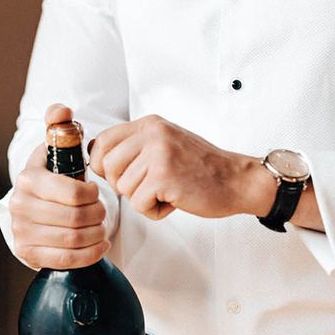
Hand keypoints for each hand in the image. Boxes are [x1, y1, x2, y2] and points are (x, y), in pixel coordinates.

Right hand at [8, 103, 109, 268]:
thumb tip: (62, 109)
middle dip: (97, 215)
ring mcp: (21, 231)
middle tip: (103, 210)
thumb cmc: (55, 176)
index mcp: (29, 178)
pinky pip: (66, 260)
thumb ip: (60, 124)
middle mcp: (20, 206)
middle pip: (74, 218)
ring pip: (72, 239)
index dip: (92, 194)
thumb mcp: (57, 148)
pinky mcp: (28, 253)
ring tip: (100, 226)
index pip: (72, 192)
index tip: (97, 191)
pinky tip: (98, 244)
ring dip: (95, 234)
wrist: (36, 204)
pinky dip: (89, 254)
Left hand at [89, 114, 276, 220]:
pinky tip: (174, 200)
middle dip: (123, 184)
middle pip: (107, 166)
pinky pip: (139, 204)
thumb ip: (136, 146)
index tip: (116, 175)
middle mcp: (152, 133)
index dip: (102, 164)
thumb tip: (98, 158)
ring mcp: (158, 153)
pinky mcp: (164, 176)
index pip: (102, 141)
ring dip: (143, 199)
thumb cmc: (201, 167)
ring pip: (123, 188)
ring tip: (168, 191)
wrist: (236, 179)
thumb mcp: (166, 143)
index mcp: (150, 124)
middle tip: (149, 186)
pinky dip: (155, 210)